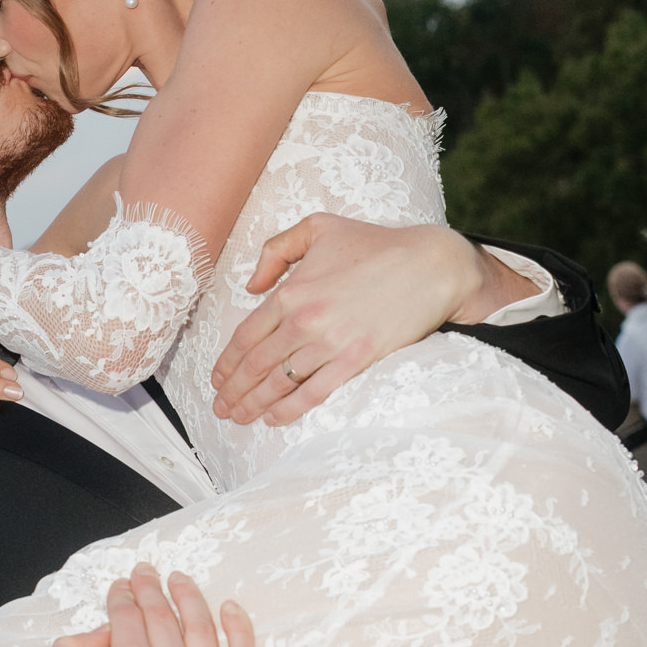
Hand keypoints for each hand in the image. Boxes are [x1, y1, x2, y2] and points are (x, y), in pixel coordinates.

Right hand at [48, 565, 256, 646]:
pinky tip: (231, 609)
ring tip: (180, 581)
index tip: (120, 587)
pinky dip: (240, 632)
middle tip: (146, 574)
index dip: (121, 596)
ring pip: (202, 630)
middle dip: (151, 590)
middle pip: (164, 618)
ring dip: (190, 599)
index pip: (128, 617)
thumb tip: (102, 630)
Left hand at [209, 216, 529, 423]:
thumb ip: (277, 250)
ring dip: (254, 404)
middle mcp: (306, 320)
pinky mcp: (357, 359)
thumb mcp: (319, 227)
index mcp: (292, 291)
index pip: (246, 335)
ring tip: (239, 417)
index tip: (216, 378)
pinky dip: (290, 409)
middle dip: (234, 390)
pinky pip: (315, 391)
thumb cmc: (375, 244)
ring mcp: (331, 343)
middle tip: (221, 406)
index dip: (226, 362)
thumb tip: (251, 285)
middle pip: (257, 364)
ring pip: (280, 382)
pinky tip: (274, 418)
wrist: (430, 265)